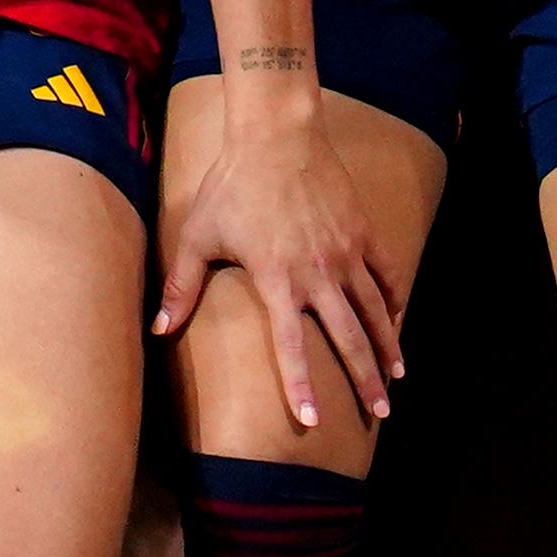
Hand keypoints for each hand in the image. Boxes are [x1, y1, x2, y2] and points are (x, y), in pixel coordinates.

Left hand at [154, 93, 407, 433]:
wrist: (277, 136)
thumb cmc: (230, 185)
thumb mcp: (196, 234)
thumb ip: (180, 284)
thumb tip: (159, 328)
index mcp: (278, 278)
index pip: (292, 345)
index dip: (301, 384)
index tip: (313, 420)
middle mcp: (319, 273)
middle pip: (349, 338)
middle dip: (365, 380)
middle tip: (381, 414)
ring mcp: (348, 253)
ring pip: (377, 312)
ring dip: (389, 348)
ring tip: (397, 379)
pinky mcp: (364, 233)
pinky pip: (387, 276)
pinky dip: (395, 302)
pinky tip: (398, 324)